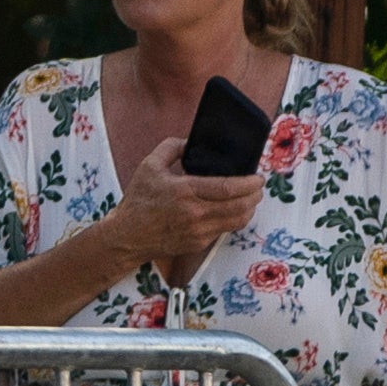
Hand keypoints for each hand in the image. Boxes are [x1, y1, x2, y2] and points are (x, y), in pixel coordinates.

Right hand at [97, 160, 259, 283]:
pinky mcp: (199, 243)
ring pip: (237, 221)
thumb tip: (189, 142)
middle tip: (258, 187)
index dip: (249, 183)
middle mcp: (196, 213)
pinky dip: (234, 219)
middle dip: (255, 196)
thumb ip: (171, 148)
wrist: (128, 235)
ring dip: (249, 209)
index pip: (228, 188)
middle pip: (240, 206)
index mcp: (185, 191)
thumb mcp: (150, 166)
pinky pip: (225, 230)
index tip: (257, 177)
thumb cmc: (138, 200)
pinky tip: (233, 210)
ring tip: (251, 199)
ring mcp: (199, 231)